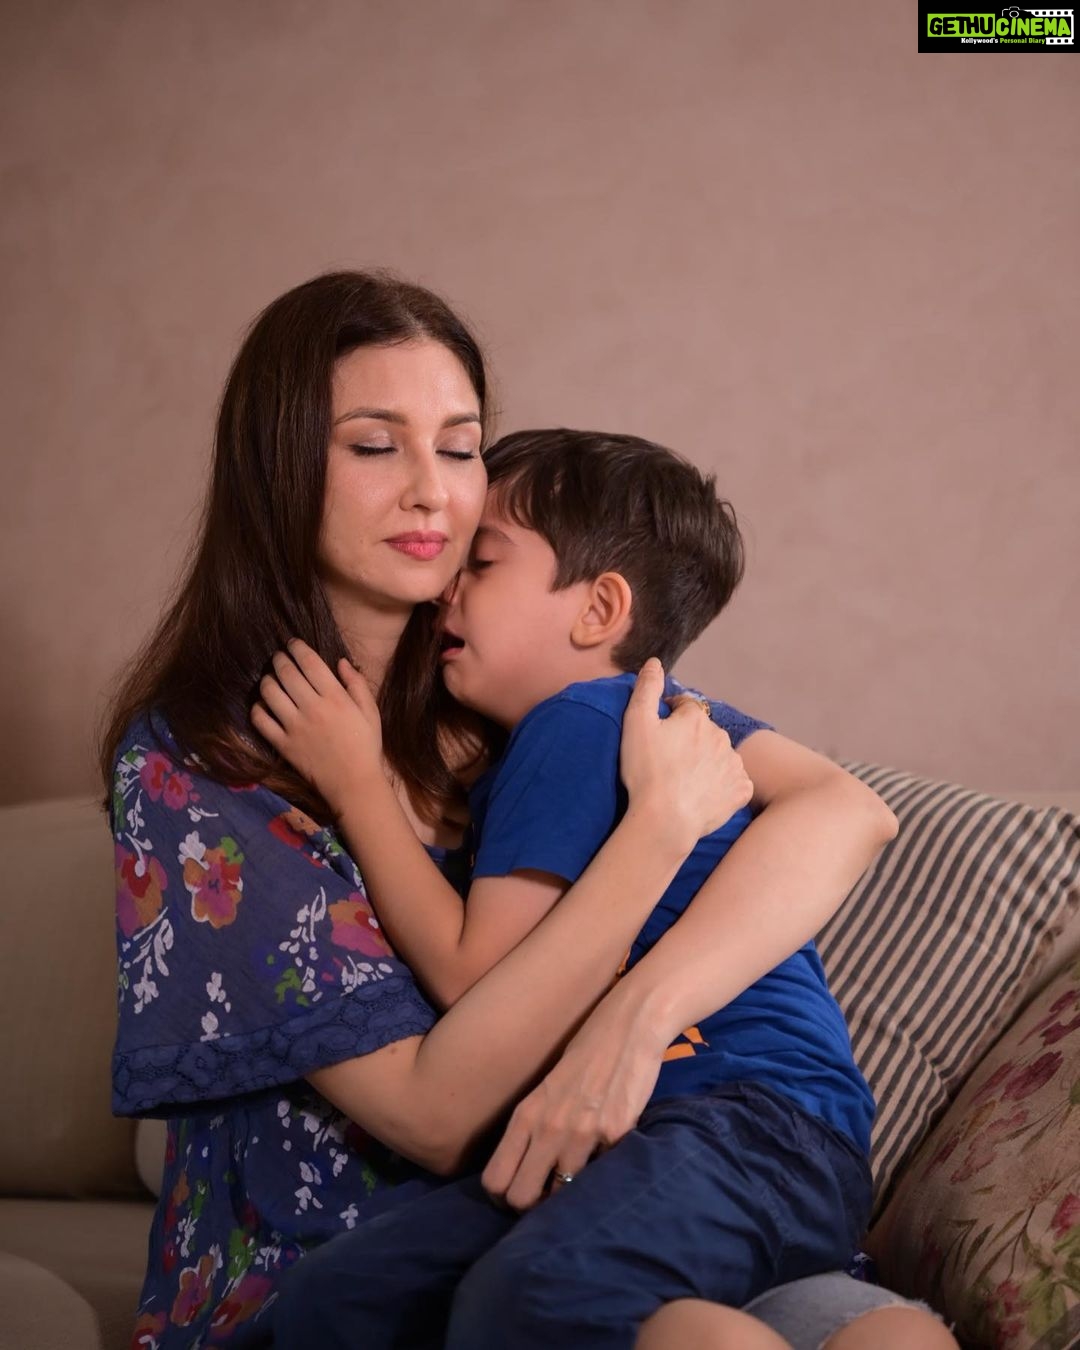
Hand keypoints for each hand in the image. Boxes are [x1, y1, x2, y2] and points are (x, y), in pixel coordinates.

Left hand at [250, 639, 382, 814]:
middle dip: (279, 659)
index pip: (309, 662)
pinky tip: (264, 705)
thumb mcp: (370, 712)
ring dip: (267, 680)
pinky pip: (260, 720)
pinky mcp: (283, 744)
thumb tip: (340, 662)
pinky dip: (258, 708)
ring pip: (270, 692)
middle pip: (286, 673)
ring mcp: (294, 726)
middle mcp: (312, 708)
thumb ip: (356, 684)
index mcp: (335, 697)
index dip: (298, 647)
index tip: (293, 643)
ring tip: (270, 679)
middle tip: (279, 657)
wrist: (353, 783)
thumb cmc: (365, 746)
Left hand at [481, 985, 665, 1210]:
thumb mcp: (547, 1089)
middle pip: (521, 1199)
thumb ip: (534, 1127)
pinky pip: (604, 1176)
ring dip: (573, 1195)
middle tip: (550, 1198)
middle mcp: (548, 1128)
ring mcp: (582, 1134)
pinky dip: (606, 1175)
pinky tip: (611, 1158)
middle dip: (533, 1208)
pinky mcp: (617, 1135)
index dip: (504, 1196)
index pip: (494, 1180)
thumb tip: (527, 1172)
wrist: (627, 1026)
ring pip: (563, 1196)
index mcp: (526, 1115)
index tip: (520, 1194)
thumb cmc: (586, 1055)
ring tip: (584, 1180)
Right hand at [620, 659, 752, 852]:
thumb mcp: (636, 722)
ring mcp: (735, 765)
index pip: (684, 707)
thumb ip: (646, 688)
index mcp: (697, 718)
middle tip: (669, 761)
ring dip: (707, 761)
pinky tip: (705, 794)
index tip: (657, 735)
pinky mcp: (742, 791)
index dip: (669, 717)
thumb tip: (655, 661)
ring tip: (685, 780)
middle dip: (690, 739)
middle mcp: (722, 736)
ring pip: (720, 755)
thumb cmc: (646, 770)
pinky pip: (735, 781)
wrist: (665, 819)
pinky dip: (723, 784)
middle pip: (704, 731)